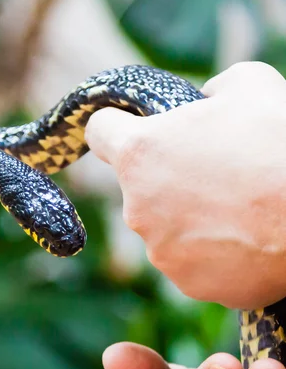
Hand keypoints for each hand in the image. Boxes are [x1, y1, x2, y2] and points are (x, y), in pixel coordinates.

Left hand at [86, 62, 285, 307]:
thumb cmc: (280, 143)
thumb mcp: (250, 84)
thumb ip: (214, 87)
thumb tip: (208, 100)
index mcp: (140, 153)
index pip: (100, 131)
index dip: (117, 124)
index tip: (133, 126)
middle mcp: (138, 208)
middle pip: (140, 184)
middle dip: (168, 174)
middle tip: (216, 169)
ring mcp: (163, 252)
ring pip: (167, 225)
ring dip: (191, 215)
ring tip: (239, 205)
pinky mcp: (192, 284)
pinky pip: (194, 260)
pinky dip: (213, 251)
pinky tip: (248, 236)